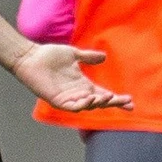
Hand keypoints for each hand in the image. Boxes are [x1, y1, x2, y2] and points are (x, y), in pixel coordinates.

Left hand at [12, 43, 131, 112]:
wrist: (31, 56)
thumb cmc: (50, 55)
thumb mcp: (73, 54)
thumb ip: (88, 57)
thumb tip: (104, 57)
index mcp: (83, 84)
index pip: (103, 94)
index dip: (117, 99)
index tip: (130, 101)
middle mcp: (78, 93)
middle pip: (100, 102)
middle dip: (113, 103)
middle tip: (125, 102)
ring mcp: (68, 98)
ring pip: (88, 106)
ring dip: (99, 103)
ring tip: (108, 97)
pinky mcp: (57, 100)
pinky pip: (73, 107)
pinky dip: (83, 104)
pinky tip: (91, 97)